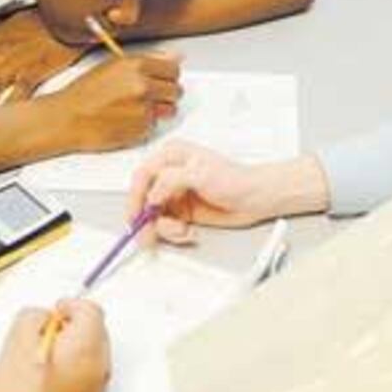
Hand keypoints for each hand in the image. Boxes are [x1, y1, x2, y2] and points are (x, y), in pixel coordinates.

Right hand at [0, 299, 109, 391]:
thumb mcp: (16, 343)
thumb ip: (33, 317)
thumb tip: (42, 317)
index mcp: (86, 346)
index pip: (90, 309)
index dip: (70, 306)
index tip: (56, 312)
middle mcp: (99, 367)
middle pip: (95, 332)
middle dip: (73, 329)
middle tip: (47, 336)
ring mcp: (98, 390)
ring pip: (92, 358)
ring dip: (74, 353)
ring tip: (44, 362)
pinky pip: (88, 381)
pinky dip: (74, 376)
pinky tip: (49, 383)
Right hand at [47, 52, 182, 150]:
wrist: (67, 118)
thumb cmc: (85, 93)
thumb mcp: (113, 66)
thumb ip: (148, 60)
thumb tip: (177, 57)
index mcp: (136, 66)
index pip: (173, 69)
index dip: (167, 75)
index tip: (161, 79)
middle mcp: (143, 86)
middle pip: (176, 90)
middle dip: (165, 94)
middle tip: (147, 95)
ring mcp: (144, 109)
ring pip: (170, 109)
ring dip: (159, 110)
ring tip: (135, 108)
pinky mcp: (142, 129)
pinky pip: (155, 125)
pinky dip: (145, 124)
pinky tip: (126, 120)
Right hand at [127, 142, 328, 243]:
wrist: (256, 198)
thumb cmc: (235, 178)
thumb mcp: (200, 173)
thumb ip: (171, 180)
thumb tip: (152, 194)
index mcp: (172, 157)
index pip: (142, 175)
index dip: (135, 196)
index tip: (136, 214)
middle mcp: (170, 175)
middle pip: (144, 198)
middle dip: (146, 218)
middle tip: (147, 234)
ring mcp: (176, 195)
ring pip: (154, 216)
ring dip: (163, 229)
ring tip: (179, 231)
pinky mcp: (182, 212)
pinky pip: (166, 226)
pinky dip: (174, 234)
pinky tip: (188, 232)